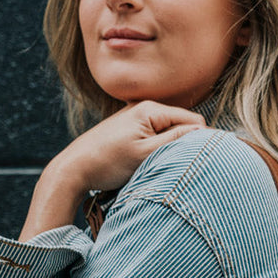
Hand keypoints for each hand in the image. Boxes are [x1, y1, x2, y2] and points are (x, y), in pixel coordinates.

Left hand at [19, 101, 204, 240]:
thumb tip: (203, 132)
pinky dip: (156, 150)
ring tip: (159, 166)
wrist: (73, 169)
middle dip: (184, 144)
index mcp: (150, 109)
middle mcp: (143, 108)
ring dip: (169, 149)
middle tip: (177, 166)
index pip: (192, 120)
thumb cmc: (108, 163)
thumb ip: (176, 140)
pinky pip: (154, 138)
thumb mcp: (146, 153)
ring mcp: (135, 119)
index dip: (199, 140)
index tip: (197, 160)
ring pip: (167, 133)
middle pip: (180, 125)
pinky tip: (148, 164)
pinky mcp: (129, 130)